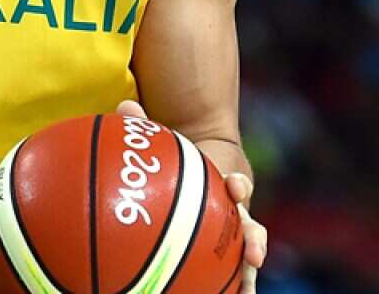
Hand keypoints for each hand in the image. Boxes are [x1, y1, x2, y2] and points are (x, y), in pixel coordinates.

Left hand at [114, 101, 265, 292]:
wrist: (202, 165)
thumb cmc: (178, 155)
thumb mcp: (165, 139)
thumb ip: (146, 125)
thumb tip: (124, 105)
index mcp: (224, 181)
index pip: (237, 182)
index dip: (238, 184)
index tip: (235, 186)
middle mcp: (234, 210)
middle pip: (249, 226)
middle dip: (254, 239)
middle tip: (253, 254)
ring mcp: (232, 232)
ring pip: (244, 253)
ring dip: (247, 273)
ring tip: (246, 292)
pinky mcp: (223, 250)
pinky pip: (225, 271)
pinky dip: (228, 285)